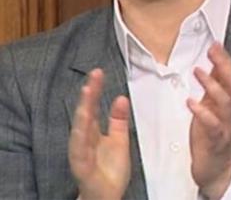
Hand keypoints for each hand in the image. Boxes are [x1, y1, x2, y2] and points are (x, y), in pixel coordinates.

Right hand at [68, 69, 130, 199]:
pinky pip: (80, 152)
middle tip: (93, 77)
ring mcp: (81, 154)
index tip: (98, 72)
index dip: (94, 90)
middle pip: (85, 114)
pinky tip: (82, 125)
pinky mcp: (83, 168)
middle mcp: (84, 140)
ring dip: (82, 112)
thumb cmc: (110, 171)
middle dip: (88, 96)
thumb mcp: (119, 140)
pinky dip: (80, 139)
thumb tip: (121, 97)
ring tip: (87, 93)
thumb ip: (118, 120)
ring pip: (79, 130)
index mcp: (93, 133)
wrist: (107, 196)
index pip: (92, 107)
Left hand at [188, 43, 230, 199]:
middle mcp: (230, 113)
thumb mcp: (212, 108)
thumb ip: (214, 88)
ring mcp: (225, 126)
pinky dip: (203, 113)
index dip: (225, 60)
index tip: (215, 44)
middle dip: (224, 66)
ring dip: (213, 85)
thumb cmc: (212, 137)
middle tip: (213, 50)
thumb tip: (212, 65)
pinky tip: (192, 103)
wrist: (216, 168)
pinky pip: (213, 125)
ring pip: (226, 103)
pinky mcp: (216, 140)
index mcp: (229, 103)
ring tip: (199, 71)